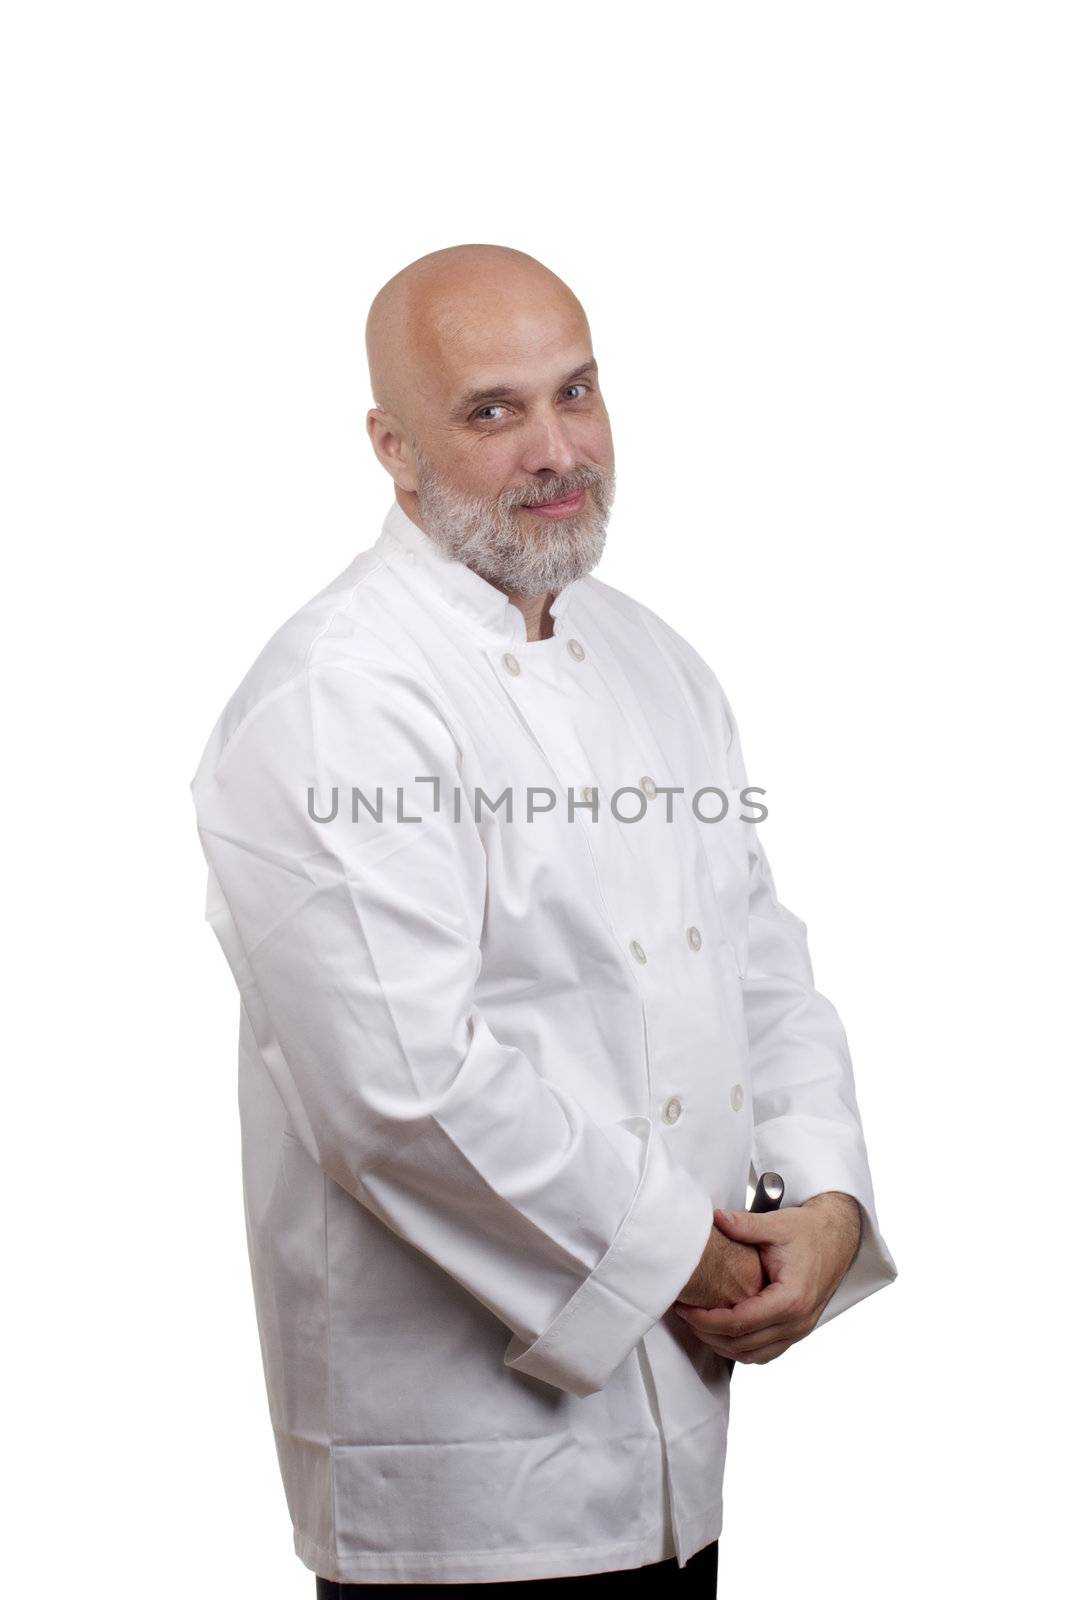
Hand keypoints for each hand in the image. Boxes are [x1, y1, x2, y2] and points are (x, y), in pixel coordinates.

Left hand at [671, 1191, 861, 1364]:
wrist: (837, 1237)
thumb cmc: (809, 1231)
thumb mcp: (776, 1224)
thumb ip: (744, 1225)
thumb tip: (716, 1219)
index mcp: (791, 1299)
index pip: (740, 1323)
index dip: (707, 1320)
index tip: (686, 1309)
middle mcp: (797, 1321)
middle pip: (743, 1344)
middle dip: (708, 1333)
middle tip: (685, 1315)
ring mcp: (799, 1329)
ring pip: (754, 1355)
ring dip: (723, 1346)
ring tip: (698, 1326)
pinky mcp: (797, 1329)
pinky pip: (766, 1353)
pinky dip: (742, 1349)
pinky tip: (723, 1332)